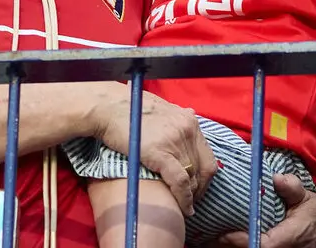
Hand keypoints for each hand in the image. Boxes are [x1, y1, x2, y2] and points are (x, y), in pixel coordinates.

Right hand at [96, 91, 216, 216]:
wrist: (108, 106)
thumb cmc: (129, 109)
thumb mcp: (160, 109)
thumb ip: (175, 119)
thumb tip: (185, 121)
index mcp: (189, 120)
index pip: (207, 156)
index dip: (204, 178)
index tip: (197, 189)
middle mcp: (187, 129)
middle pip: (203, 169)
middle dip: (199, 189)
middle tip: (191, 202)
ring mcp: (175, 141)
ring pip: (192, 178)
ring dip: (191, 197)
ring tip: (185, 207)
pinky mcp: (160, 152)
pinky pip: (180, 181)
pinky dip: (184, 199)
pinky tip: (183, 208)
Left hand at [209, 174, 315, 247]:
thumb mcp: (307, 198)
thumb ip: (292, 188)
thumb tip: (277, 178)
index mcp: (292, 235)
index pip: (263, 243)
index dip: (242, 241)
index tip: (223, 234)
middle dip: (232, 246)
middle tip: (208, 239)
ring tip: (211, 241)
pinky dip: (243, 247)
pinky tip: (228, 242)